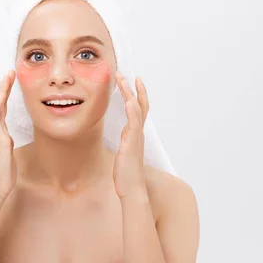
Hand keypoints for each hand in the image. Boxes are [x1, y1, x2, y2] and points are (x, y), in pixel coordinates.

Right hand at [0, 69, 17, 200]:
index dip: (5, 96)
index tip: (10, 82)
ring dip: (1, 92)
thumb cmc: (2, 175)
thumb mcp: (9, 155)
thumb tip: (12, 141)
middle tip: (10, 72)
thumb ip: (9, 145)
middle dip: (3, 88)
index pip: (2, 110)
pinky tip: (2, 97)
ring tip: (7, 77)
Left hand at [112, 71, 148, 198]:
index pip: (138, 109)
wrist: (132, 188)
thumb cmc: (126, 174)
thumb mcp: (123, 153)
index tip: (132, 81)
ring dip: (131, 93)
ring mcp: (136, 137)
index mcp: (134, 134)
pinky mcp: (132, 143)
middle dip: (134, 89)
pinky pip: (134, 124)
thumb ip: (125, 142)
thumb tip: (123, 137)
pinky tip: (129, 101)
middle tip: (128, 74)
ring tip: (126, 80)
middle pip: (140, 105)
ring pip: (136, 110)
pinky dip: (132, 111)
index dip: (137, 94)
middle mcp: (137, 133)